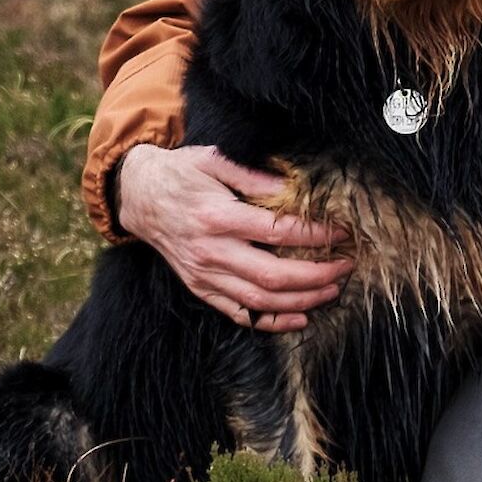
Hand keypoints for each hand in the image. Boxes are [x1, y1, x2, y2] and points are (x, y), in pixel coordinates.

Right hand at [117, 144, 353, 333]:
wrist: (136, 195)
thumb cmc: (179, 172)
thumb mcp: (213, 160)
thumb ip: (253, 177)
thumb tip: (294, 189)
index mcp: (218, 217)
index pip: (278, 232)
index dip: (315, 236)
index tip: (342, 233)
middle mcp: (210, 251)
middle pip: (272, 275)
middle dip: (316, 276)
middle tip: (345, 267)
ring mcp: (203, 274)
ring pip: (259, 300)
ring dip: (301, 301)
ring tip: (332, 291)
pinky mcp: (199, 287)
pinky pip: (238, 313)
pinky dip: (270, 321)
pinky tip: (298, 319)